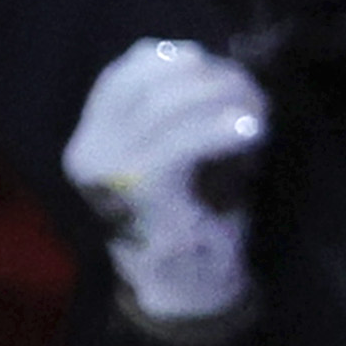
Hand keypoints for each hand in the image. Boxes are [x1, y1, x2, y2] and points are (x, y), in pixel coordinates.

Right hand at [63, 33, 271, 336]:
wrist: (184, 285)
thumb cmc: (185, 214)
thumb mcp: (167, 153)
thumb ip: (169, 112)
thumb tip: (204, 61)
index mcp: (87, 139)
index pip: (121, 76)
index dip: (169, 59)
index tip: (211, 62)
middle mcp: (88, 151)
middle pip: (150, 85)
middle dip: (207, 76)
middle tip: (249, 87)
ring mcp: (110, 170)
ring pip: (168, 106)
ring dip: (222, 97)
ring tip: (257, 108)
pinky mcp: (141, 188)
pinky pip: (183, 141)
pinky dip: (220, 127)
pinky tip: (251, 129)